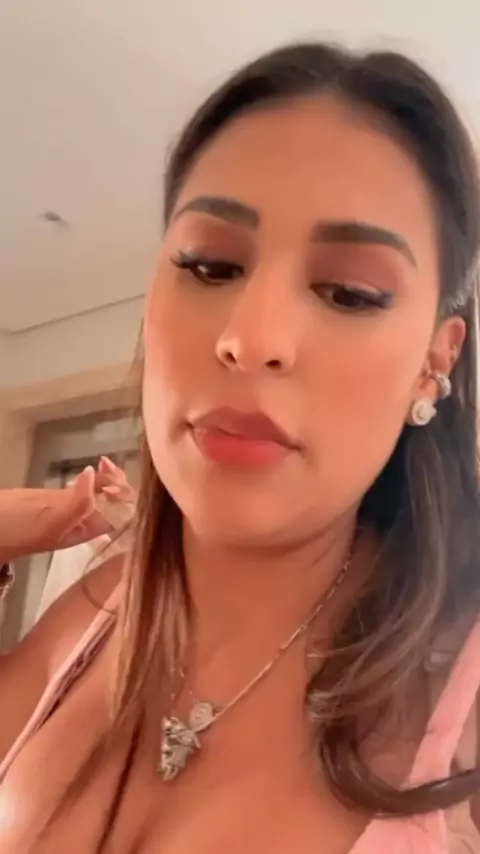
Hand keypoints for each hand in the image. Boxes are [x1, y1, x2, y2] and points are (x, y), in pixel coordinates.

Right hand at [0, 460, 135, 562]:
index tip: (113, 480)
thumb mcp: (51, 519)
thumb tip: (93, 474)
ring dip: (110, 478)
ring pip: (104, 494)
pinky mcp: (60, 499)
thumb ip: (77, 501)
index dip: (125, 497)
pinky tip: (97, 466)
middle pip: (116, 504)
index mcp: (89, 531)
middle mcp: (86, 521)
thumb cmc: (18, 527)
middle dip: (119, 483)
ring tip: (104, 464)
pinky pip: (87, 488)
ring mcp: (73, 509)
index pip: (122, 516)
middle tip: (106, 466)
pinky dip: (96, 477)